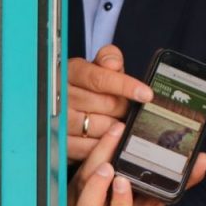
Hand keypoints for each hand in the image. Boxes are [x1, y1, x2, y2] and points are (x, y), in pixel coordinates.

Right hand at [67, 44, 152, 162]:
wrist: (64, 103)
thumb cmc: (87, 84)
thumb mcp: (97, 66)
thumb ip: (108, 58)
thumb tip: (113, 63)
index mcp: (71, 72)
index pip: (100, 79)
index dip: (125, 86)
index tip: (146, 94)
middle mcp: (61, 96)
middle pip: (105, 104)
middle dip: (122, 107)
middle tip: (124, 108)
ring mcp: (59, 121)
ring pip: (99, 127)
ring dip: (115, 125)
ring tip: (116, 120)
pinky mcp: (61, 143)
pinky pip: (89, 147)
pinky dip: (104, 143)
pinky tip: (108, 135)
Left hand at [68, 121, 205, 205]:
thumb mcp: (161, 199)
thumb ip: (184, 182)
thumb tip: (204, 161)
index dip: (118, 205)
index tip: (124, 182)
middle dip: (96, 190)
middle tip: (109, 166)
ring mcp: (81, 204)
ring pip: (79, 189)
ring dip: (92, 165)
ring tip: (109, 143)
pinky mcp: (75, 186)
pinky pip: (77, 172)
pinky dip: (92, 153)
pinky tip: (109, 135)